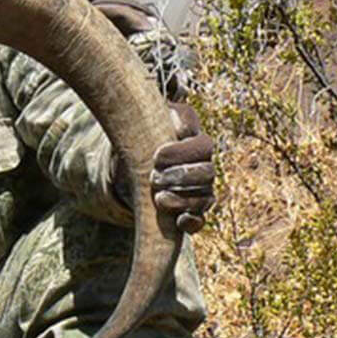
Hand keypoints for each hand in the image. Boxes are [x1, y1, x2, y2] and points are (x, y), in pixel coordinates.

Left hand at [150, 102, 214, 232]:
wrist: (128, 163)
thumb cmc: (138, 137)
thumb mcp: (142, 121)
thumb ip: (155, 115)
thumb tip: (176, 126)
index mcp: (194, 140)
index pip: (203, 146)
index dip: (182, 153)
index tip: (156, 156)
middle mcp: (203, 164)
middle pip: (208, 173)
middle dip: (181, 177)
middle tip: (154, 178)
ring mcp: (200, 189)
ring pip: (206, 198)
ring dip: (183, 200)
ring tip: (158, 198)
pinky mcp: (191, 210)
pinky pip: (200, 220)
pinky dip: (192, 222)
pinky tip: (178, 221)